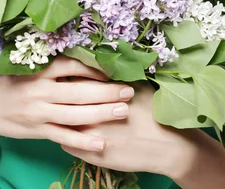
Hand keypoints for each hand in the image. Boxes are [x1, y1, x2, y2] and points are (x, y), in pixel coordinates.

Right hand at [0, 55, 134, 151]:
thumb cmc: (8, 79)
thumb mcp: (26, 64)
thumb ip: (51, 63)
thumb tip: (84, 55)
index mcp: (39, 70)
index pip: (72, 67)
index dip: (94, 69)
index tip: (113, 69)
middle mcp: (40, 91)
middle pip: (79, 92)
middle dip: (106, 92)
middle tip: (128, 91)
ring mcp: (39, 113)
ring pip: (75, 116)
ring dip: (101, 114)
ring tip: (123, 111)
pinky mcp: (37, 131)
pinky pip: (64, 137)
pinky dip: (83, 141)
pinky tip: (101, 143)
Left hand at [61, 80, 195, 177]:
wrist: (167, 145)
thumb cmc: (154, 112)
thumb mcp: (137, 87)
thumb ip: (115, 79)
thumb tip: (102, 68)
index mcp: (102, 96)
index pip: (76, 82)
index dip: (70, 79)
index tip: (68, 77)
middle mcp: (92, 115)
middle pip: (66, 103)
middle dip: (60, 97)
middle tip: (58, 92)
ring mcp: (91, 137)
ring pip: (63, 125)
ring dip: (61, 118)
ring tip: (60, 112)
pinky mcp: (92, 156)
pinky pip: (68, 145)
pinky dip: (66, 138)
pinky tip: (69, 132)